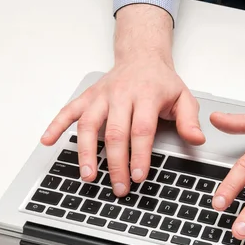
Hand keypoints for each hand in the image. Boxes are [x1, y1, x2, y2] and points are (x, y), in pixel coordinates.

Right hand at [41, 5, 204, 196]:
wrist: (141, 56)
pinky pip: (68, 111)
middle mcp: (120, 95)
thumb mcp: (184, 97)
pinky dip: (56, 125)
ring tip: (88, 175)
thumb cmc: (161, 81)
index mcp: (146, 95)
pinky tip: (47, 141)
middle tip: (118, 188)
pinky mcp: (88, 97)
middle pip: (115, 133)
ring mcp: (101, 96)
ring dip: (86, 152)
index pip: (141, 130)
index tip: (138, 176)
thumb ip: (189, 119)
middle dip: (116, 164)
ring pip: (89, 125)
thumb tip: (197, 140)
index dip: (139, 155)